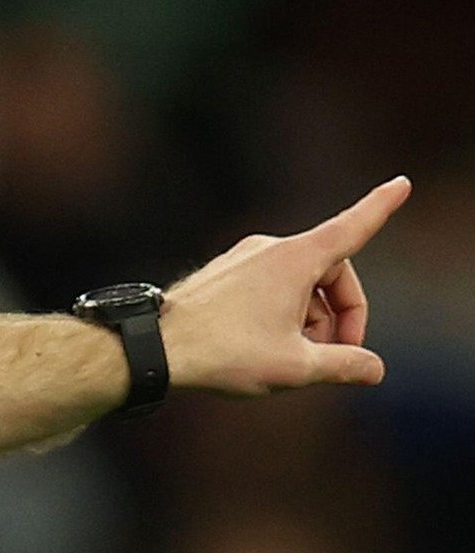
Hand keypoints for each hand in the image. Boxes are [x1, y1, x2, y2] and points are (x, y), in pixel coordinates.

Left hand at [161, 176, 408, 395]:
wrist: (151, 348)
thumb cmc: (222, 353)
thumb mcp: (294, 367)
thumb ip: (343, 365)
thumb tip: (373, 369)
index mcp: (296, 259)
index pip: (352, 229)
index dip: (381, 208)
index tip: (402, 183)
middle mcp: (270, 249)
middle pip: (331, 274)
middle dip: (343, 315)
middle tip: (337, 357)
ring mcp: (242, 259)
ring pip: (299, 287)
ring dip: (311, 321)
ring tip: (294, 361)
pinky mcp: (223, 275)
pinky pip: (269, 290)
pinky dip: (282, 316)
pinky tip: (266, 350)